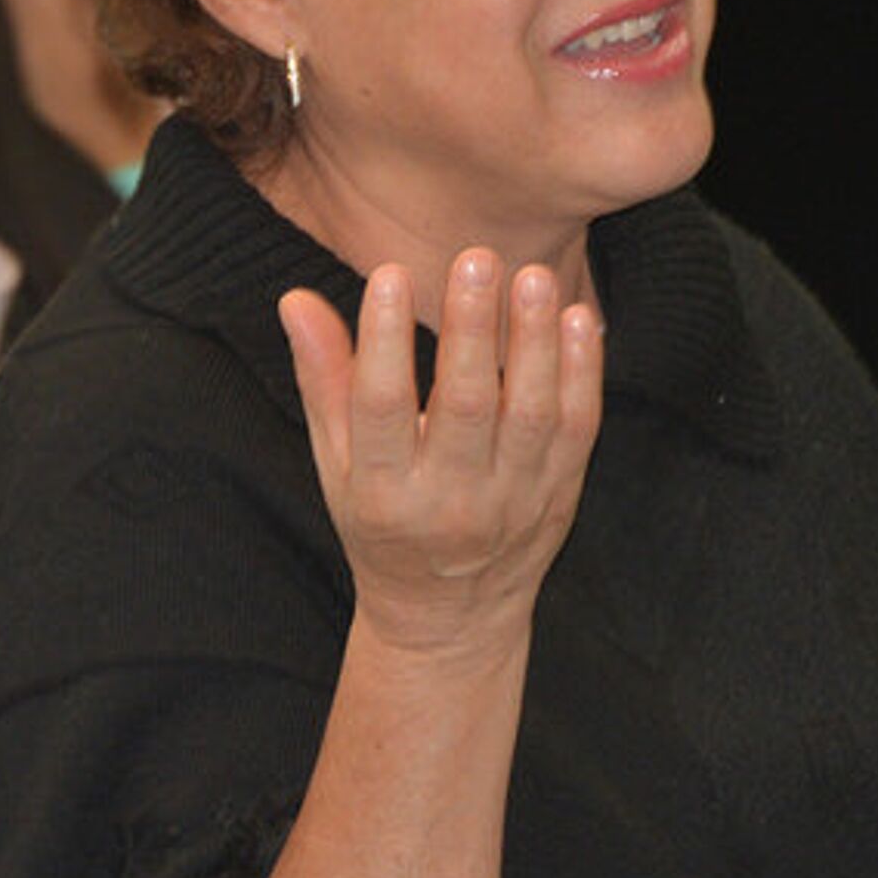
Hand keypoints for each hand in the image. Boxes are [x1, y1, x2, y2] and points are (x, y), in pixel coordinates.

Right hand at [279, 250, 602, 669]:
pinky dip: (582, 374)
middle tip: (475, 259)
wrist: (450, 617)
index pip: (381, 409)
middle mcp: (450, 502)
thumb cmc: (380, 525)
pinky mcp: (558, 495)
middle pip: (464, 407)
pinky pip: (576, 430)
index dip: (384, 341)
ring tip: (533, 277)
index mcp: (384, 494)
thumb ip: (322, 378)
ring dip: (535, 343)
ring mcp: (512, 501)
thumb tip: (294, 298)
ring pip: (530, 415)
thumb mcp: (337, 464)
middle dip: (470, 330)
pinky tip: (580, 318)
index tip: (389, 274)